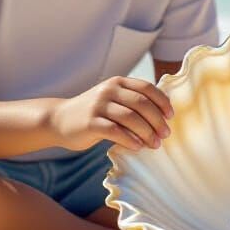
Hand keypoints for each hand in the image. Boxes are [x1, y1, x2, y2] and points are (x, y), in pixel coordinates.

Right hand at [50, 76, 173, 153]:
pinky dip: (129, 139)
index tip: (170, 116)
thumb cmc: (94, 113)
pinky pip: (115, 131)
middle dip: (157, 120)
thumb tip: (162, 118)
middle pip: (142, 103)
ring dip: (147, 132)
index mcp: (118, 82)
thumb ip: (132, 103)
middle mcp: (109, 90)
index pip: (147, 88)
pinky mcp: (90, 122)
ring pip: (131, 118)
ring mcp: (99, 105)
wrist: (58, 120)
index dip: (162, 102)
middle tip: (166, 134)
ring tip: (155, 144)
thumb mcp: (112, 100)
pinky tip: (138, 147)